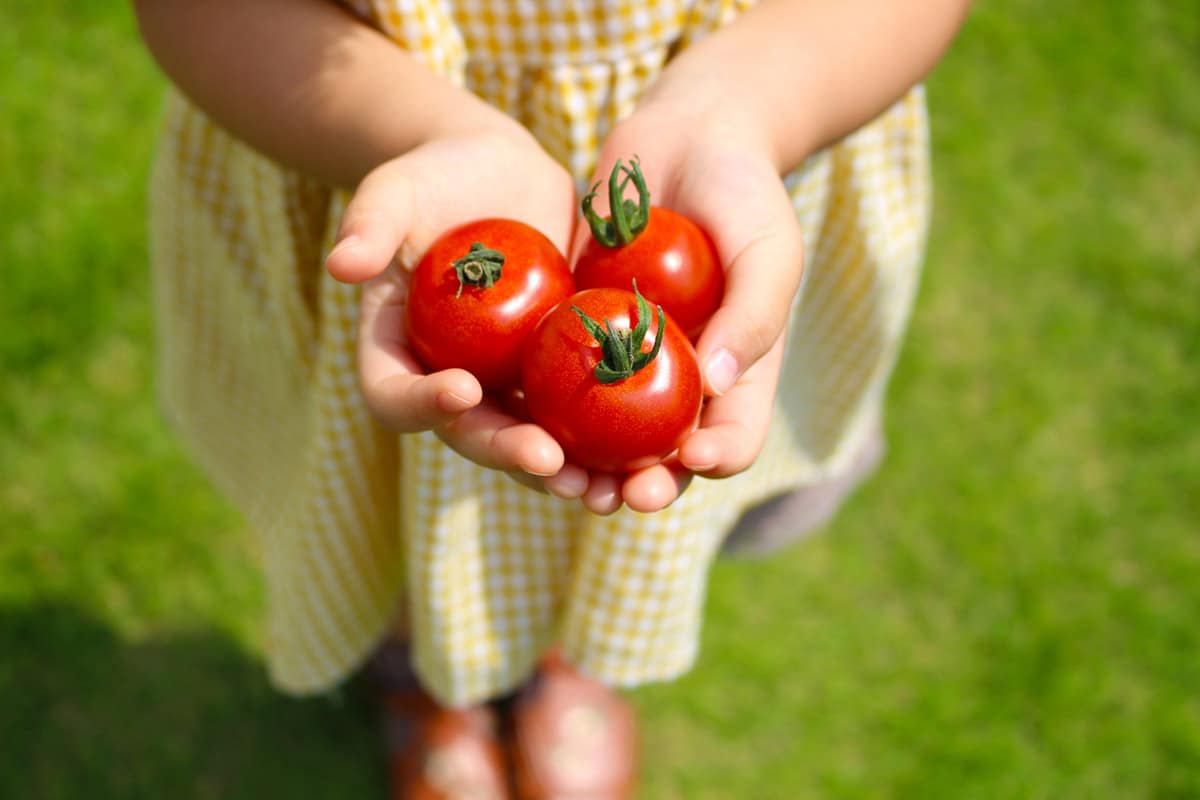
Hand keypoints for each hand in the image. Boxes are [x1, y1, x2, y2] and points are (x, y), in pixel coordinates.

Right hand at [326, 127, 594, 502]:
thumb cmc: (435, 178)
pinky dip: (607, 439)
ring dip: (563, 470)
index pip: (394, 395)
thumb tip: (339, 265)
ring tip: (599, 488)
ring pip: (530, 441)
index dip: (422, 403)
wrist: (501, 174)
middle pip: (471, 434)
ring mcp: (506, 386)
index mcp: (398, 353)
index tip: (462, 389)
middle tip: (547, 460)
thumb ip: (370, 222)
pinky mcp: (556, 374)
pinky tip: (646, 454)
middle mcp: (449, 383)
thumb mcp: (397, 189)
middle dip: (507, 452)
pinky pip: (580, 415)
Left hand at [571, 104, 803, 512]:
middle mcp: (682, 375)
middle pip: (665, 450)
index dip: (715, 458)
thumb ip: (754, 312)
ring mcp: (629, 355)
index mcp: (738, 370)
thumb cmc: (742, 189)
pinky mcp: (581, 328)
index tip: (690, 458)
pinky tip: (519, 416)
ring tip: (565, 481)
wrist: (682, 134)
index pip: (734, 434)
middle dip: (646, 483)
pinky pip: (563, 375)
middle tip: (620, 498)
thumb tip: (714, 383)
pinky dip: (545, 404)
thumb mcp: (768, 244)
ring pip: (607, 428)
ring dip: (589, 463)